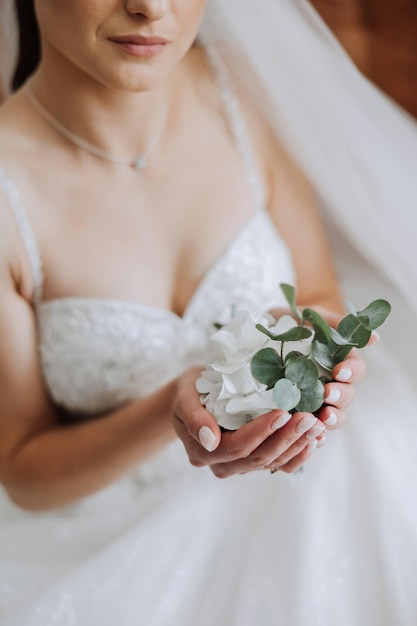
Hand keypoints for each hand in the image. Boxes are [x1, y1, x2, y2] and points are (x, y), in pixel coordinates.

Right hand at [173, 367, 325, 476]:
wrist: (193, 397)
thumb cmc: (190, 391)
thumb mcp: (185, 397)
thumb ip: (194, 417)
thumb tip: (210, 440)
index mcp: (203, 451)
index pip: (236, 447)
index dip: (261, 432)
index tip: (283, 412)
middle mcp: (222, 465)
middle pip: (258, 458)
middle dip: (287, 438)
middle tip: (310, 418)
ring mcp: (241, 466)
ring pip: (273, 463)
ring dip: (298, 445)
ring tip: (318, 425)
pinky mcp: (256, 462)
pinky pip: (280, 465)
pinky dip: (300, 454)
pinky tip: (316, 440)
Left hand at [268, 305, 376, 443]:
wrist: (261, 328)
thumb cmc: (291, 322)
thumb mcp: (314, 317)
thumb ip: (338, 325)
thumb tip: (376, 338)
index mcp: (338, 362)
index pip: (355, 371)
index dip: (351, 372)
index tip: (339, 371)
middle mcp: (330, 383)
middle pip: (347, 396)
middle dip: (340, 397)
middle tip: (328, 394)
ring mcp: (314, 399)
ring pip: (333, 416)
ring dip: (332, 419)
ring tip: (322, 418)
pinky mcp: (297, 411)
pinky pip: (310, 429)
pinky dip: (315, 436)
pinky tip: (313, 439)